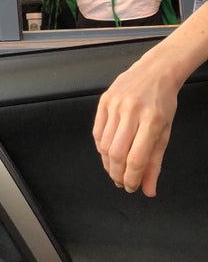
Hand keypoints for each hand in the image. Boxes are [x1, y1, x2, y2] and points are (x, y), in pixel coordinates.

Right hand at [92, 59, 178, 196]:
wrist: (155, 71)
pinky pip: (97, 131)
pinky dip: (100, 148)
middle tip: (121, 182)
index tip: (132, 187)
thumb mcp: (165, 132)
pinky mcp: (104, 100)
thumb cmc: (163, 102)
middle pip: (116, 153)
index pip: (136, 158)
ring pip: (104, 144)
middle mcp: (132, 111)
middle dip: (117, 174)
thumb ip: (155, 162)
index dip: (132, 178)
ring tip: (115, 170)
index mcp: (152, 120)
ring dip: (107, 163)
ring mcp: (115, 104)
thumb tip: (148, 189)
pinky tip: (107, 153)